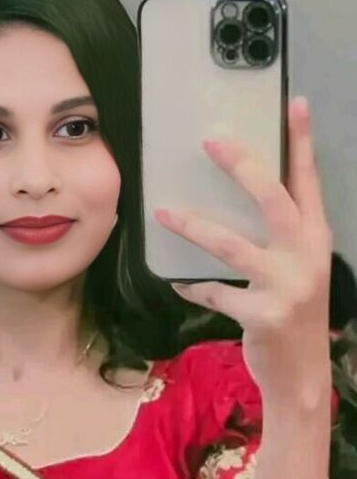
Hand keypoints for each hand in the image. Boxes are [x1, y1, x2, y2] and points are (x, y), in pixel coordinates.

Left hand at [155, 97, 331, 396]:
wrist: (301, 375)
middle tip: (211, 143)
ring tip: (163, 213)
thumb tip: (242, 191)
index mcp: (316, 237)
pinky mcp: (262, 314)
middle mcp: (306, 256)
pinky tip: (178, 282)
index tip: (293, 103)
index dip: (302, 141)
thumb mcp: (299, 268)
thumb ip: (279, 235)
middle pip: (272, 199)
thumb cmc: (294, 311)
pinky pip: (214, 291)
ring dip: (193, 227)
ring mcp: (287, 286)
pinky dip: (193, 286)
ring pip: (231, 244)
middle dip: (242, 167)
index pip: (309, 180)